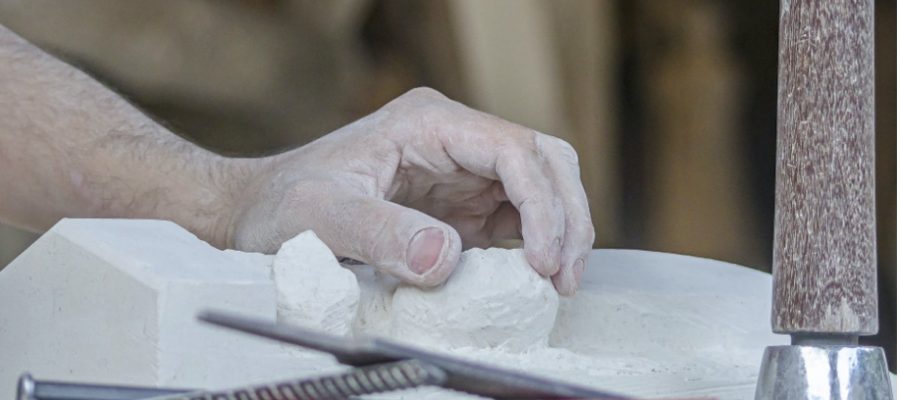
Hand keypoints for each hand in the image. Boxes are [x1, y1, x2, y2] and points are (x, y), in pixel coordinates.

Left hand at [226, 88, 594, 294]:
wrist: (261, 211)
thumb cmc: (284, 203)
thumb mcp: (322, 216)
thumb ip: (379, 233)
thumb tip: (447, 258)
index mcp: (429, 124)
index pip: (513, 149)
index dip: (541, 204)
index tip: (542, 260)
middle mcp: (454, 139)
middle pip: (544, 160)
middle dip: (567, 215)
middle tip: (564, 276)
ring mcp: (461, 169)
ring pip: (541, 186)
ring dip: (561, 230)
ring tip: (560, 282)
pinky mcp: (460, 202)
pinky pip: (517, 216)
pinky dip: (536, 243)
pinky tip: (535, 277)